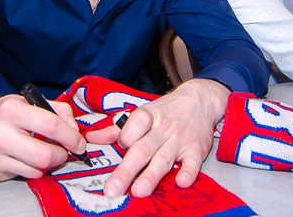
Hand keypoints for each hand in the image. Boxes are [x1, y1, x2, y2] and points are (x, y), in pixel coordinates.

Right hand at [0, 95, 86, 181]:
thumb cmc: (5, 113)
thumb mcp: (29, 102)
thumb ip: (57, 111)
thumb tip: (75, 131)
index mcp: (11, 110)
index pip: (52, 125)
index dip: (71, 137)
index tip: (80, 144)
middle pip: (46, 155)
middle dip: (62, 156)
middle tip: (64, 152)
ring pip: (37, 170)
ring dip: (46, 164)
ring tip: (40, 151)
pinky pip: (23, 176)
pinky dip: (30, 168)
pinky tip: (22, 157)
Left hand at [85, 78, 228, 197]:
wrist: (201, 100)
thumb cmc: (167, 111)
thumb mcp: (143, 113)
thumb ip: (117, 129)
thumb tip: (91, 138)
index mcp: (147, 117)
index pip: (132, 127)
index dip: (125, 138)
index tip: (121, 146)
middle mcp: (162, 129)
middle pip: (143, 149)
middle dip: (127, 170)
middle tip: (113, 189)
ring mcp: (180, 140)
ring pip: (164, 159)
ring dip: (151, 176)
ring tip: (138, 192)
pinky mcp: (196, 150)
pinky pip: (193, 162)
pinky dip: (188, 172)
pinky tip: (182, 182)